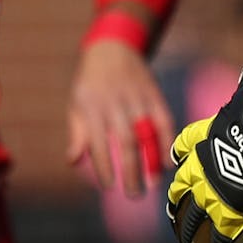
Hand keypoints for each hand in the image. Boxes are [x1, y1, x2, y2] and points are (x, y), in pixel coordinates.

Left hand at [66, 39, 174, 197]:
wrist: (113, 47)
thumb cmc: (91, 83)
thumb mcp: (76, 103)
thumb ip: (77, 133)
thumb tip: (73, 161)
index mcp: (92, 108)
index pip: (99, 144)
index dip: (104, 167)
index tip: (109, 186)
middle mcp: (115, 104)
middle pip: (126, 143)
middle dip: (131, 171)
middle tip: (134, 195)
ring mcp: (137, 98)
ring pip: (147, 134)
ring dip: (152, 160)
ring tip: (154, 183)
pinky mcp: (153, 95)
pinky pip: (164, 120)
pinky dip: (168, 141)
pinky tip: (169, 161)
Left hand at [166, 55, 242, 242]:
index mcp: (206, 137)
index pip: (183, 149)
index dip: (182, 160)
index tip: (180, 171)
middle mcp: (203, 168)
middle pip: (180, 194)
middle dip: (179, 211)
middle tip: (180, 225)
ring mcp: (215, 193)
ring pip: (193, 224)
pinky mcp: (234, 214)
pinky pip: (220, 242)